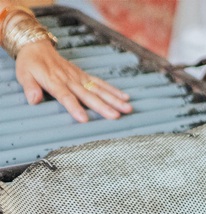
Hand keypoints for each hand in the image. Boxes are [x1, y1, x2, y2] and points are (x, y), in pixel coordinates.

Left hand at [15, 40, 131, 122]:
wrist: (36, 46)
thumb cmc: (30, 64)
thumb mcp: (23, 75)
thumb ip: (30, 88)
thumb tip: (34, 100)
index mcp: (54, 81)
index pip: (66, 97)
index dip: (75, 108)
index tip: (84, 119)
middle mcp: (70, 80)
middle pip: (88, 95)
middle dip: (103, 106)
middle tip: (116, 116)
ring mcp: (79, 77)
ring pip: (98, 89)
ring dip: (114, 99)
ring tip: (127, 108)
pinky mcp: (84, 76)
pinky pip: (100, 83)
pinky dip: (113, 90)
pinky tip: (125, 97)